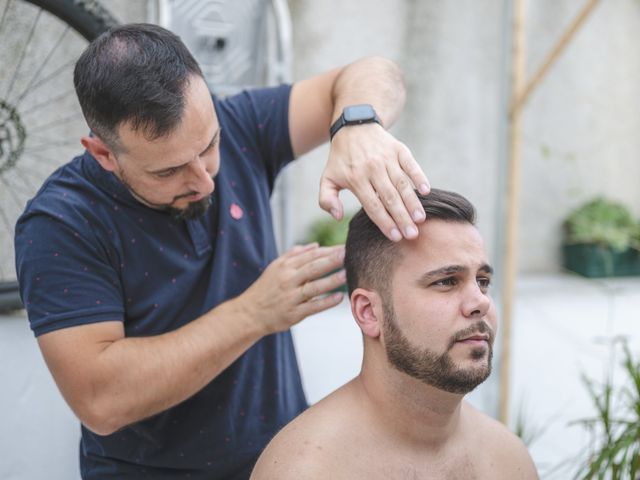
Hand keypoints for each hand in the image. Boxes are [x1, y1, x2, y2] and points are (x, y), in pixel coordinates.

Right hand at [237, 243, 345, 334]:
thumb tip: (316, 245)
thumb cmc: (266, 288)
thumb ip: (295, 254)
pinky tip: (339, 297)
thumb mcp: (276, 267)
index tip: (344, 246)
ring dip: (331, 281)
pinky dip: (326, 302)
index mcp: (285, 267)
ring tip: (346, 274)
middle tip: (348, 253)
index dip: (328, 250)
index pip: (310, 256)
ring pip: (314, 287)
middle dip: (331, 260)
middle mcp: (288, 280)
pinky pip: (313, 307)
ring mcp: (291, 297)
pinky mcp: (294, 314)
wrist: (250, 313)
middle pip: (313, 268)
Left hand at [319, 123, 429, 240]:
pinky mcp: (399, 149)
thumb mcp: (327, 178)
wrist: (354, 126)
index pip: (372, 206)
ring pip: (402, 184)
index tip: (395, 237)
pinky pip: (411, 165)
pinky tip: (426, 191)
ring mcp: (387, 158)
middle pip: (389, 198)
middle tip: (413, 234)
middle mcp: (372, 168)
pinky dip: (419, 177)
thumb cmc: (341, 159)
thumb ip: (327, 200)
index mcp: (355, 179)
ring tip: (420, 219)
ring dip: (412, 202)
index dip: (384, 222)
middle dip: (402, 218)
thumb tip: (337, 217)